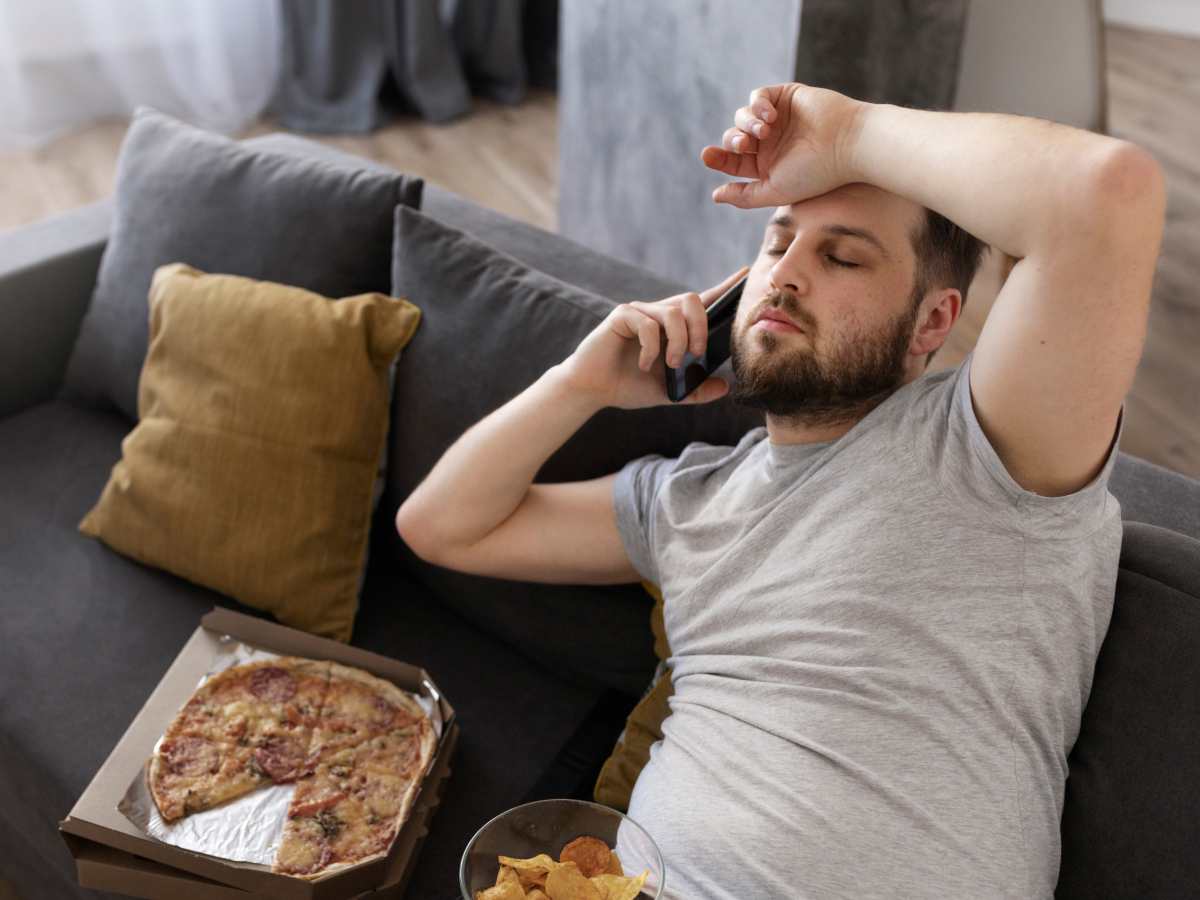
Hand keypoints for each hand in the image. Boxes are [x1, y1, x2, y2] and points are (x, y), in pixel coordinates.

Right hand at [557, 267, 749, 409]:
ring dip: (679, 341)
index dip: (724, 288)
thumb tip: (725, 386)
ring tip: (672, 364)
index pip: (703, 302)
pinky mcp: (622, 316)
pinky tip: (645, 364)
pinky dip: (651, 348)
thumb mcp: (670, 393)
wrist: (594, 390)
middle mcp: (658, 314)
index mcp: (673, 327)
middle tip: (696, 354)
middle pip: (692, 300)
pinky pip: (647, 324)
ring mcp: (640, 312)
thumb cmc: (629, 386)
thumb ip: (695, 390)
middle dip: (701, 327)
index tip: (746, 274)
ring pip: (673, 312)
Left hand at [700, 83, 865, 208]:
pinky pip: (758, 96)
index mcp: (766, 166)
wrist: (847, 144)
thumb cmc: (815, 173)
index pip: (733, 161)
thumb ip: (744, 196)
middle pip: (734, 138)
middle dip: (731, 141)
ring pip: (742, 116)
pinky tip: (770, 116)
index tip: (707, 157)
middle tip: (743, 145)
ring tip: (764, 130)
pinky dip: (758, 104)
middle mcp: (770, 142)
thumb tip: (715, 196)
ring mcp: (778, 118)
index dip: (718, 158)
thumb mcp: (774, 191)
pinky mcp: (786, 96)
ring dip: (746, 123)